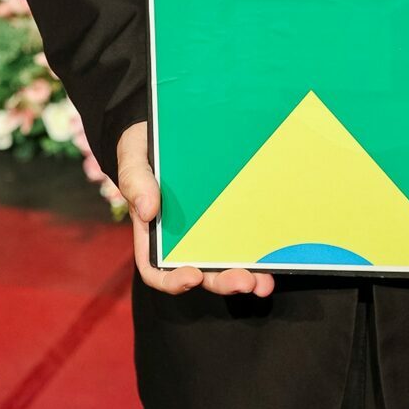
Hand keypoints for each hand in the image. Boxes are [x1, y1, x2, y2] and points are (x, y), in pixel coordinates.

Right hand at [117, 122, 274, 297]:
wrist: (171, 125)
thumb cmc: (146, 144)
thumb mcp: (133, 156)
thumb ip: (135, 181)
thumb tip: (147, 211)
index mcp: (153, 232)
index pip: (156, 268)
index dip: (173, 280)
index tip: (192, 276)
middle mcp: (182, 238)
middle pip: (199, 272)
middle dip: (222, 281)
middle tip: (244, 282)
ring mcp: (208, 228)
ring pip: (224, 263)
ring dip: (245, 277)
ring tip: (264, 282)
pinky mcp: (231, 213)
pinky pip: (244, 238)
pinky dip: (258, 253)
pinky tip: (274, 257)